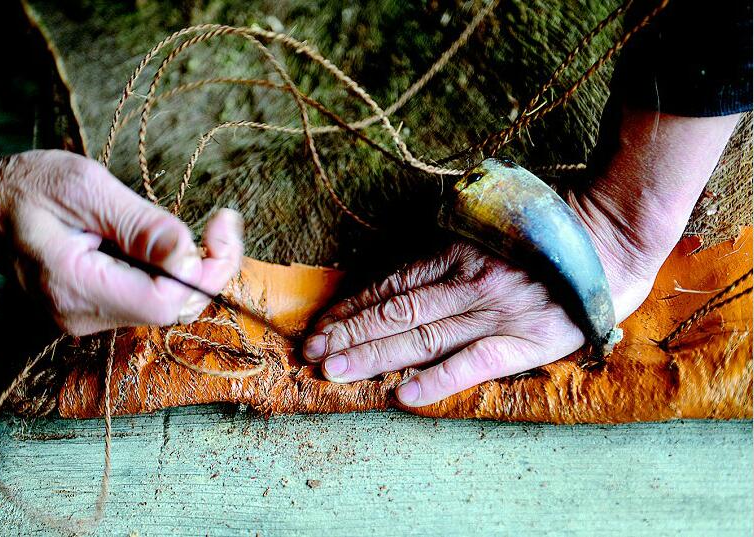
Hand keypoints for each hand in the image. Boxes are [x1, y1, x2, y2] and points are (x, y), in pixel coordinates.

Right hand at [0, 149, 242, 334]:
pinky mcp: (95, 307)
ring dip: (193, 269)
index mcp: (74, 286)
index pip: (163, 302)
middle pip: (171, 308)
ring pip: (165, 305)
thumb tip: (188, 252)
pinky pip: (149, 297)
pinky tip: (169, 243)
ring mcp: (87, 315)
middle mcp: (82, 314)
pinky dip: (172, 272)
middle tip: (224, 223)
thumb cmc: (26, 186)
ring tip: (203, 228)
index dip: (204, 271)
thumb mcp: (86, 189)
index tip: (222, 226)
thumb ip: (140, 225)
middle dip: (209, 268)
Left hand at [303, 108, 740, 405]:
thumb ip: (452, 238)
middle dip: (348, 333)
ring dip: (373, 354)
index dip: (354, 305)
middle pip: (395, 312)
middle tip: (310, 352)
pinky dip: (438, 379)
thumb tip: (412, 261)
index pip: (392, 283)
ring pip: (421, 337)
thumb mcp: (491, 216)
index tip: (323, 322)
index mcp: (458, 251)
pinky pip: (474, 363)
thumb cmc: (551, 223)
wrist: (613, 233)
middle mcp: (467, 281)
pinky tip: (404, 395)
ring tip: (335, 370)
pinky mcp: (526, 339)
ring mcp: (494, 311)